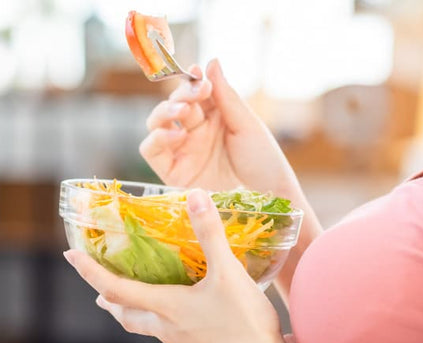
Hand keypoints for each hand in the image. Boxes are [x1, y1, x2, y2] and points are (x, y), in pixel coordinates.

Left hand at [63, 189, 288, 342]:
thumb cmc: (244, 324)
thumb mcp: (229, 273)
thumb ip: (210, 234)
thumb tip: (194, 196)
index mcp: (166, 306)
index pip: (116, 287)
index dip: (90, 271)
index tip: (70, 255)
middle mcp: (166, 329)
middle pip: (127, 315)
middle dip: (110, 301)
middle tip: (99, 293)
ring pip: (150, 330)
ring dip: (137, 317)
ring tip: (134, 309)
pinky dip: (172, 332)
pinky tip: (185, 331)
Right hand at [140, 59, 299, 196]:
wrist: (269, 200)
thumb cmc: (264, 163)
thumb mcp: (247, 124)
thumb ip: (225, 95)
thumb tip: (210, 62)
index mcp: (215, 117)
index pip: (193, 91)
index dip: (190, 79)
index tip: (197, 72)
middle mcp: (195, 132)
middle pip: (173, 104)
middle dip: (181, 94)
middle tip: (197, 92)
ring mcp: (183, 152)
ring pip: (156, 124)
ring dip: (164, 111)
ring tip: (183, 111)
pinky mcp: (173, 174)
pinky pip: (152, 151)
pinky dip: (157, 138)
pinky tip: (177, 135)